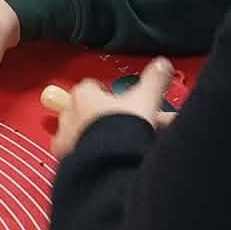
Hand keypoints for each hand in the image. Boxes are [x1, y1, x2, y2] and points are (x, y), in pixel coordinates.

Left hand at [51, 58, 176, 158]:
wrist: (111, 164)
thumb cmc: (122, 130)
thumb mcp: (145, 100)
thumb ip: (154, 80)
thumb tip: (163, 65)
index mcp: (83, 95)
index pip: (93, 86)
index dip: (112, 94)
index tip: (127, 101)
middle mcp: (70, 115)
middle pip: (93, 112)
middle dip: (116, 118)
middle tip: (137, 126)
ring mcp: (67, 139)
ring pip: (89, 134)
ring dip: (106, 137)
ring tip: (131, 145)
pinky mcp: (69, 161)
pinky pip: (83, 154)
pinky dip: (98, 155)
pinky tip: (117, 159)